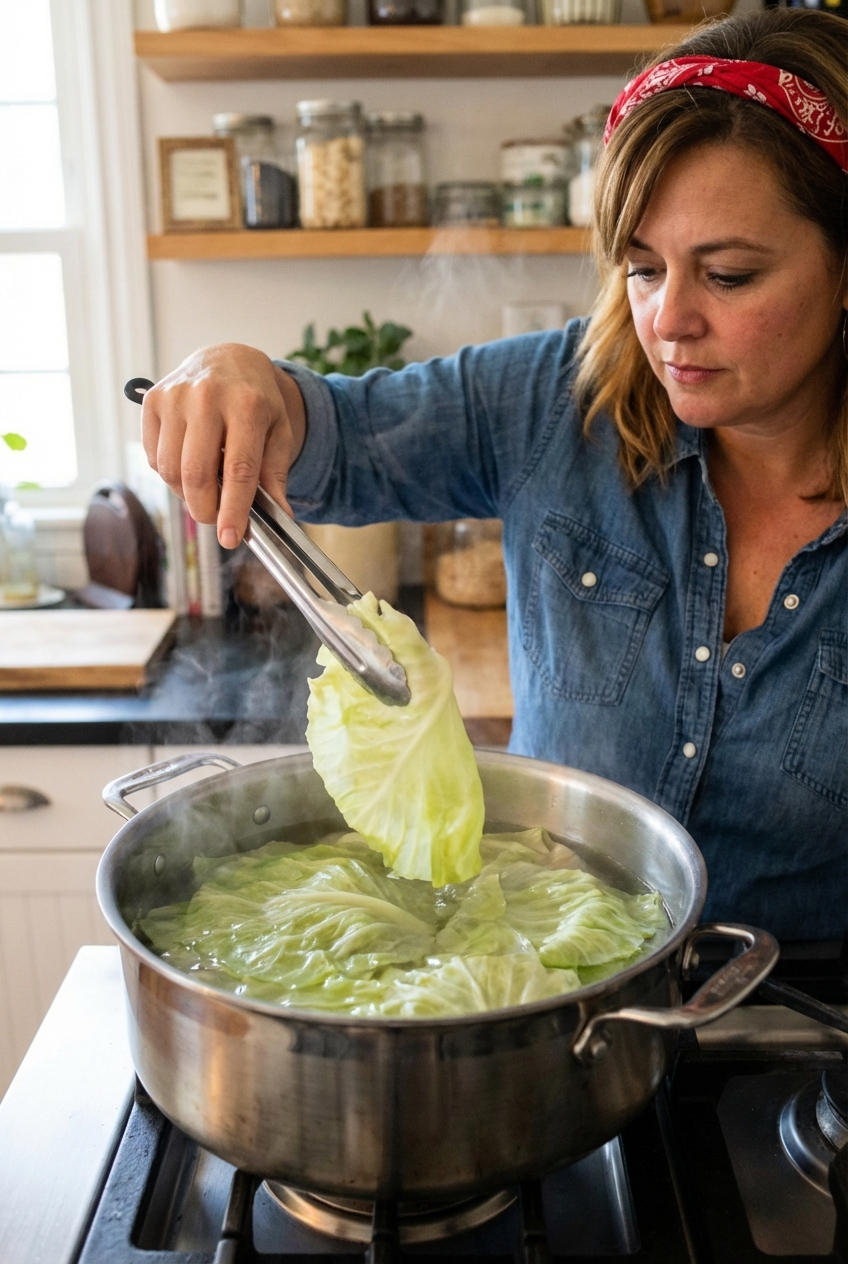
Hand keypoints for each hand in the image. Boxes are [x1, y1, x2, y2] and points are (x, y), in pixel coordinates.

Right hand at [140, 343, 305, 547]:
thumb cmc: (257, 401)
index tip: (231, 537)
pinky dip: (170, 474)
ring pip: (170, 470)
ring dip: (186, 494)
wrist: (229, 359)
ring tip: (205, 489)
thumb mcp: (278, 433)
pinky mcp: (152, 401)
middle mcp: (207, 396)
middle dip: (205, 509)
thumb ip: (276, 476)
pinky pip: (153, 458)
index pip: (238, 469)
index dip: (233, 509)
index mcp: (247, 404)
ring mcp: (175, 397)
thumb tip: (280, 518)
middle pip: (196, 474)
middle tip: (216, 519)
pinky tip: (188, 464)